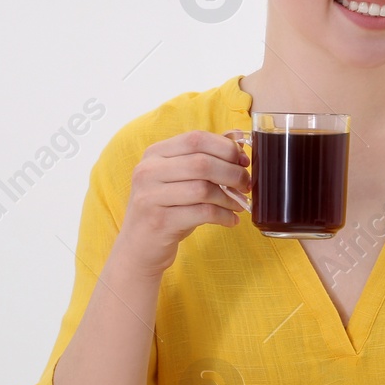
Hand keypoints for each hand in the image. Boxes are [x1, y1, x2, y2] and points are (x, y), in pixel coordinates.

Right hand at [113, 129, 249, 278]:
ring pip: (203, 189)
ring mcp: (151, 197)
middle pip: (202, 163)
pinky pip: (202, 213)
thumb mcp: (180, 179)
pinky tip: (230, 220)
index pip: (196, 139)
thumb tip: (237, 137)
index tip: (243, 161)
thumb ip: (204, 156)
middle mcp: (148, 171)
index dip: (225, 148)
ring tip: (238, 205)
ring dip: (229, 198)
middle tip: (245, 185)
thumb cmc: (166, 209)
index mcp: (154, 154)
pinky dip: (223, 216)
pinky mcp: (159, 222)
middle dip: (233, 173)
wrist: (139, 247)